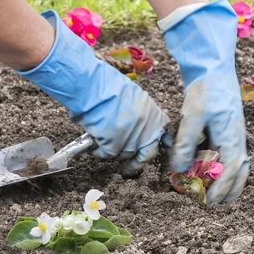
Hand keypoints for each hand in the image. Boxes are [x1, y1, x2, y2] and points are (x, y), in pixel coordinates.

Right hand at [15, 10, 168, 175]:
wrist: (92, 85)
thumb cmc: (108, 86)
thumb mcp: (134, 98)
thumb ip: (140, 116)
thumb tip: (135, 129)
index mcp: (155, 116)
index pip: (162, 138)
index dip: (154, 146)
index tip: (147, 151)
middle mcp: (147, 130)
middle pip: (148, 154)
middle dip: (137, 163)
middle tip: (127, 168)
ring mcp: (132, 139)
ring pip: (125, 154)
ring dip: (114, 152)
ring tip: (101, 146)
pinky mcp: (115, 145)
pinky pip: (108, 154)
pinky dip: (99, 152)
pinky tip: (92, 146)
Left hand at [162, 0, 249, 203]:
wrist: (214, 67)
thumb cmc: (205, 91)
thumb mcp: (192, 117)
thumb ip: (185, 145)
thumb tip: (178, 170)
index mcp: (232, 138)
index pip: (229, 171)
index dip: (220, 189)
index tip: (208, 202)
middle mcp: (237, 139)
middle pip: (239, 172)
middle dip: (229, 190)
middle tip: (214, 204)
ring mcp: (235, 134)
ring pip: (238, 165)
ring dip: (229, 181)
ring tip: (217, 194)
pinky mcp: (228, 130)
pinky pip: (231, 155)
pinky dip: (224, 168)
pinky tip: (212, 172)